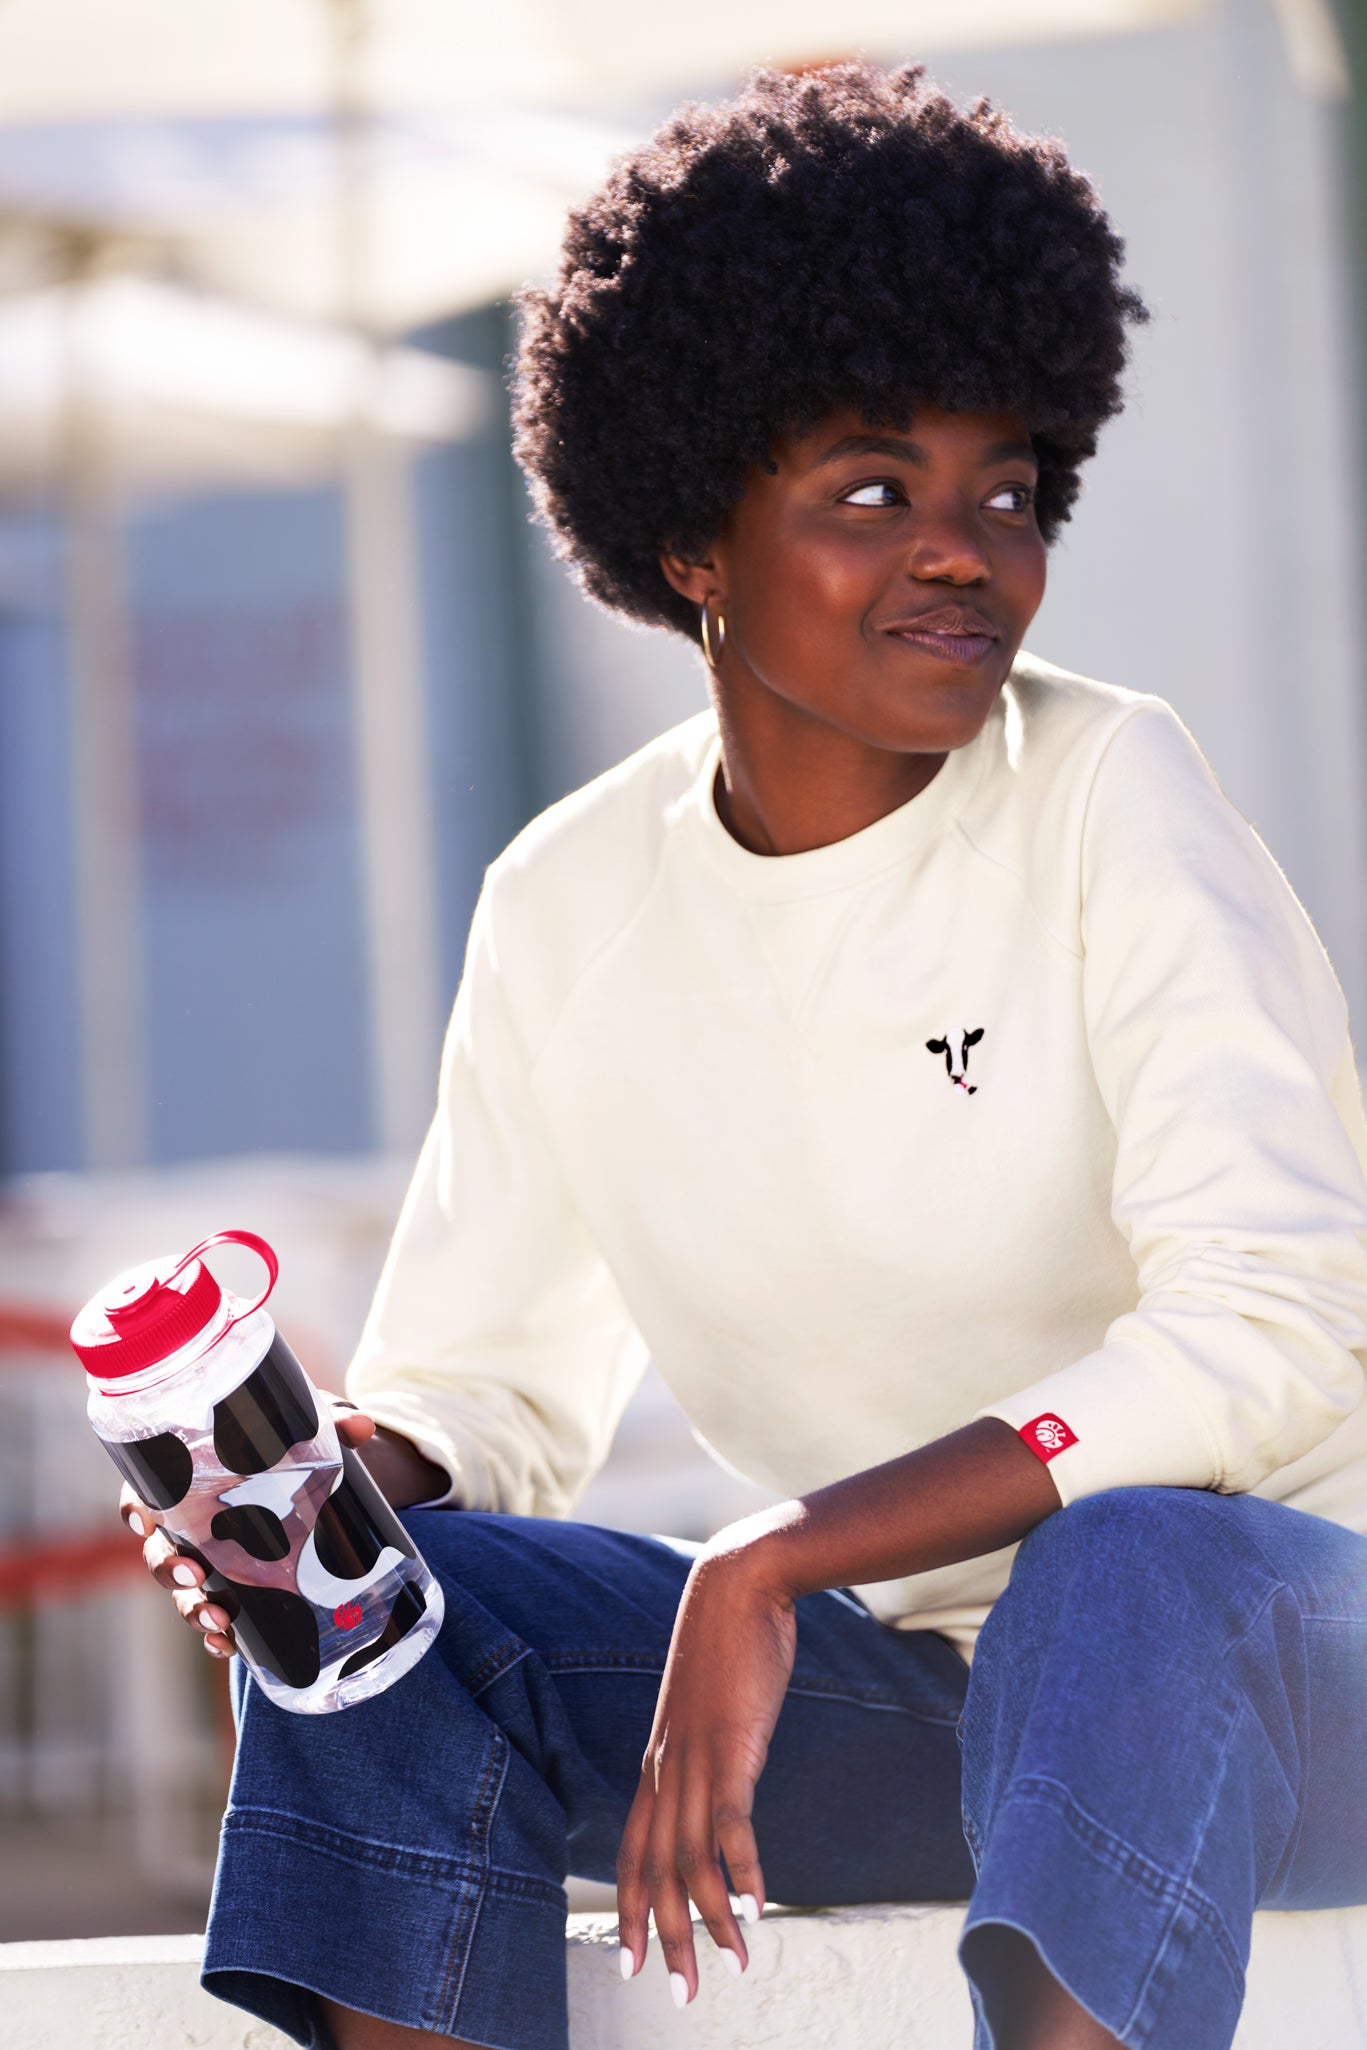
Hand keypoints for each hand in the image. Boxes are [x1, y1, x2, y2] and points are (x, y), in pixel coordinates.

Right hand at [119, 1400, 378, 1658]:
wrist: (328, 1475)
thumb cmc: (297, 1443)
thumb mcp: (312, 1427)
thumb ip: (334, 1423)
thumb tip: (361, 1428)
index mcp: (193, 1475)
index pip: (146, 1490)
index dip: (135, 1507)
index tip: (144, 1519)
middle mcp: (192, 1520)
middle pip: (159, 1548)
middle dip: (167, 1567)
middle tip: (192, 1573)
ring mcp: (211, 1557)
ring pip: (185, 1587)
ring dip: (192, 1608)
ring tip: (218, 1621)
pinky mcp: (238, 1584)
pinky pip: (216, 1614)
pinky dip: (217, 1635)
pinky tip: (229, 1645)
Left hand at [616, 1534, 796, 2005]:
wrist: (737, 1588)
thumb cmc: (727, 1645)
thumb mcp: (709, 1711)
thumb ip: (708, 1751)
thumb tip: (719, 1784)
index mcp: (658, 1764)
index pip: (633, 1852)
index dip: (629, 1910)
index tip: (630, 1962)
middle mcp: (667, 1770)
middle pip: (655, 1871)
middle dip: (665, 1938)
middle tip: (681, 1994)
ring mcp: (695, 1760)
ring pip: (691, 1859)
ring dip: (712, 1919)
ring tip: (732, 1965)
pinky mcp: (731, 1748)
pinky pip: (731, 1823)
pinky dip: (742, 1870)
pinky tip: (757, 1909)